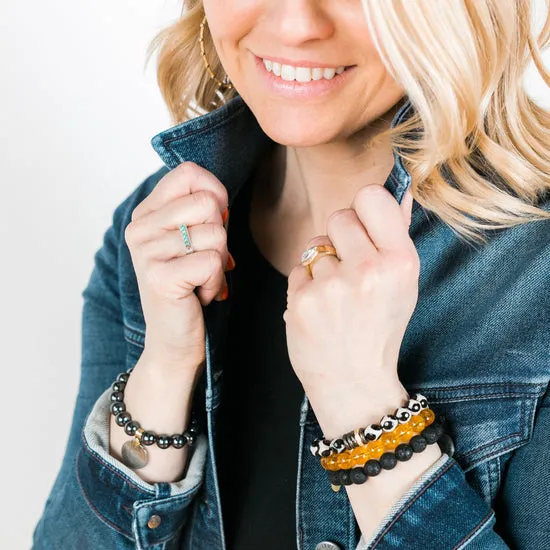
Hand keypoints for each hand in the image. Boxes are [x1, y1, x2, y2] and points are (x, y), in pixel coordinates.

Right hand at [124, 161, 232, 371]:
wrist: (173, 337)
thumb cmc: (188, 285)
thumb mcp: (192, 240)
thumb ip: (201, 211)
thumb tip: (219, 198)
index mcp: (146, 213)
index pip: (189, 172)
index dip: (215, 192)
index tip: (214, 221)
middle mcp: (140, 228)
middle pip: (208, 203)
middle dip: (220, 236)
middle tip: (202, 260)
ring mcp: (147, 252)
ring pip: (216, 235)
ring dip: (218, 263)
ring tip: (197, 279)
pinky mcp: (160, 277)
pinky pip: (213, 262)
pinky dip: (216, 282)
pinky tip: (198, 293)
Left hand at [284, 185, 416, 435]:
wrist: (354, 383)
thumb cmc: (380, 330)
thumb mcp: (404, 285)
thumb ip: (397, 236)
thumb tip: (401, 191)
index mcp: (401, 263)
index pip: (371, 197)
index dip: (364, 209)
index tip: (364, 227)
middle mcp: (368, 271)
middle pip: (339, 215)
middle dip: (341, 236)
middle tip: (349, 268)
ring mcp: (332, 287)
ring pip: (315, 243)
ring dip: (322, 263)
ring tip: (336, 295)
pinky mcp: (302, 301)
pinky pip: (298, 268)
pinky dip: (306, 284)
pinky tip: (319, 307)